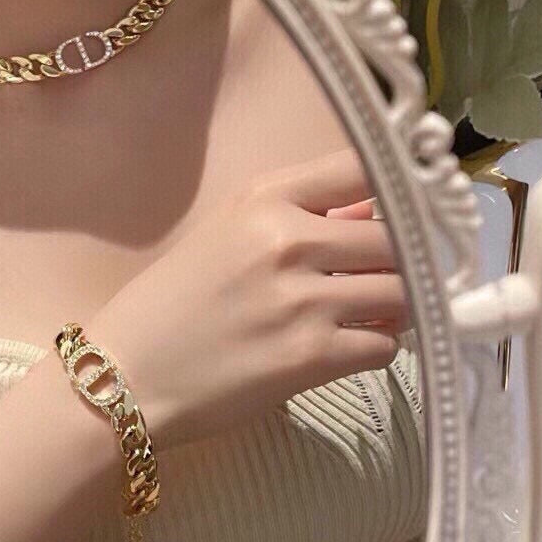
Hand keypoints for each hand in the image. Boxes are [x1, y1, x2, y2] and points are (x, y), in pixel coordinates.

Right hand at [91, 146, 407, 449]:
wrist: (126, 374)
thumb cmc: (172, 301)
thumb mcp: (227, 233)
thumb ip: (299, 214)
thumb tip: (372, 210)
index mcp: (265, 198)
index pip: (364, 167)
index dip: (403, 186)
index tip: (415, 206)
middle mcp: (290, 239)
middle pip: (397, 237)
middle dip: (403, 260)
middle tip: (390, 275)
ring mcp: (303, 299)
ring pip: (402, 292)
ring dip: (397, 306)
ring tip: (373, 313)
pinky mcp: (312, 357)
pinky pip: (386, 344)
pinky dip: (377, 347)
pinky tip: (346, 347)